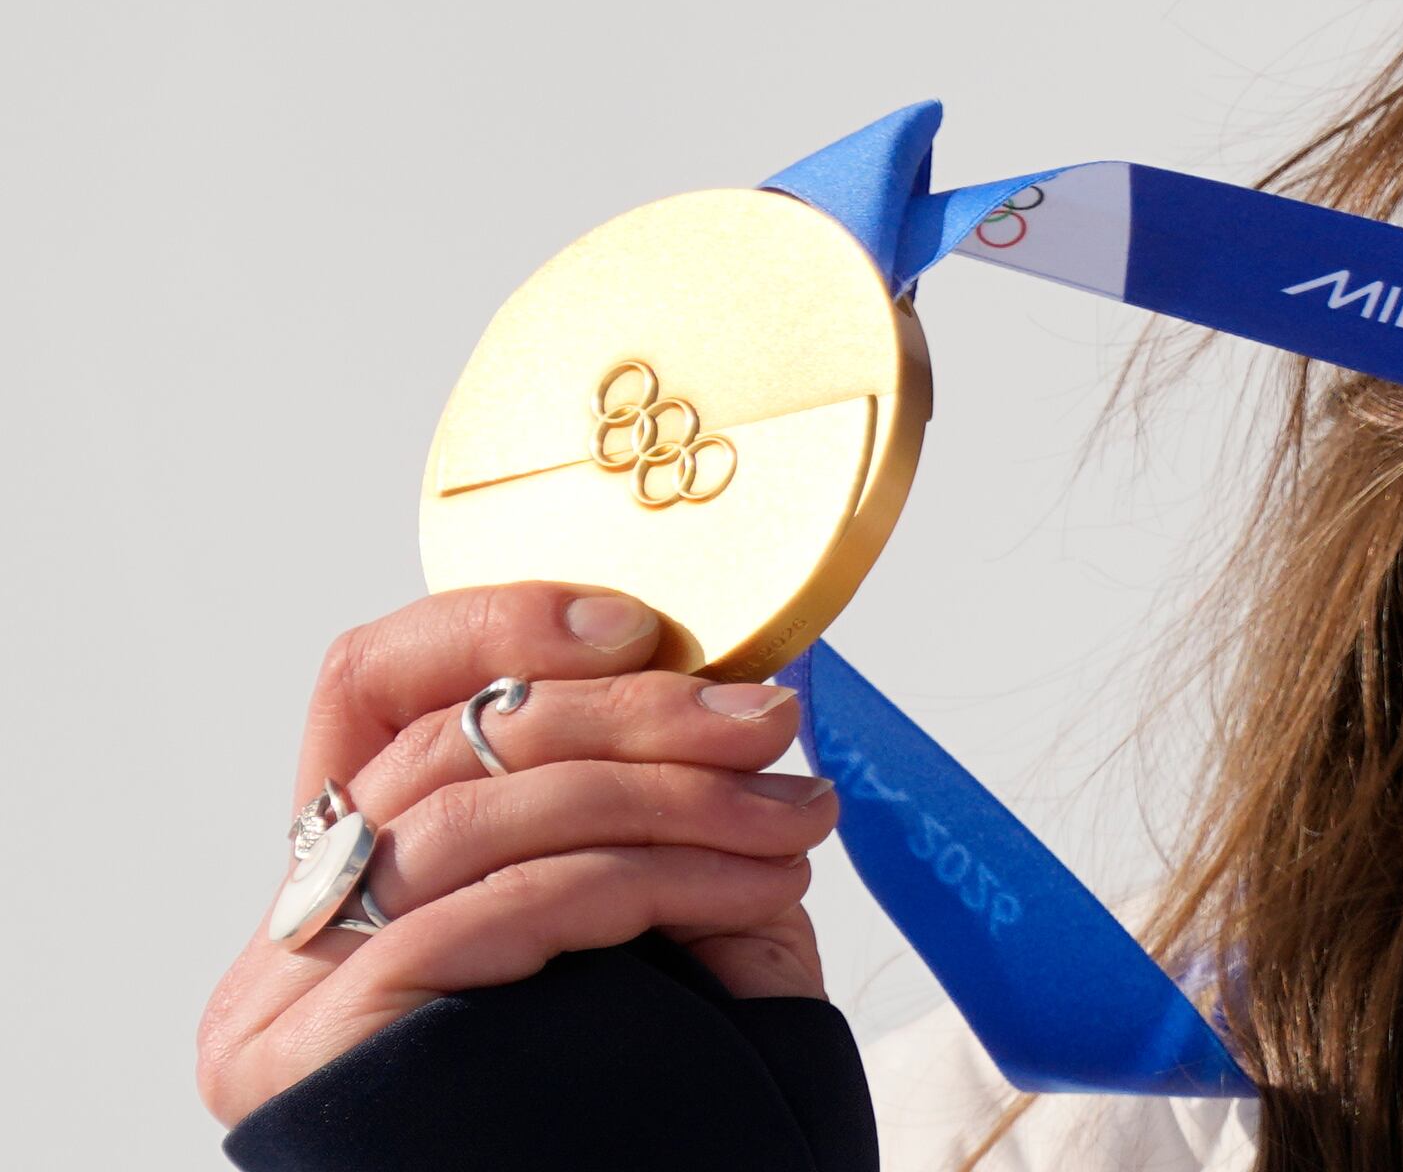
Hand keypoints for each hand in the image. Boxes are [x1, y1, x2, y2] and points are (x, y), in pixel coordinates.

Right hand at [195, 583, 841, 1126]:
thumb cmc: (637, 1095)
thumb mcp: (646, 917)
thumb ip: (644, 801)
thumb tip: (742, 681)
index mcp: (343, 870)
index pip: (368, 687)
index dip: (496, 626)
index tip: (643, 626)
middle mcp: (293, 925)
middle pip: (451, 746)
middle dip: (638, 718)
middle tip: (774, 726)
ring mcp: (294, 992)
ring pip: (485, 818)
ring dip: (671, 802)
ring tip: (793, 823)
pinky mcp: (334, 1045)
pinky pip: (507, 910)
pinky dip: (650, 881)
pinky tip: (753, 891)